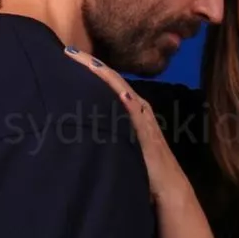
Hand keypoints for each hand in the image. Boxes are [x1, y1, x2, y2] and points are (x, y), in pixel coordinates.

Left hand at [63, 48, 186, 201]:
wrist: (169, 187)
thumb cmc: (145, 168)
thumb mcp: (123, 142)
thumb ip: (109, 130)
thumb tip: (86, 124)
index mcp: (132, 109)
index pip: (109, 83)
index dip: (90, 68)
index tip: (69, 55)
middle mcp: (139, 108)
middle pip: (114, 80)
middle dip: (93, 65)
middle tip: (69, 50)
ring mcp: (144, 120)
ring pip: (123, 91)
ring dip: (105, 76)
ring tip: (86, 61)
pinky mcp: (148, 135)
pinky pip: (137, 115)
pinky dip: (129, 103)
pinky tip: (121, 93)